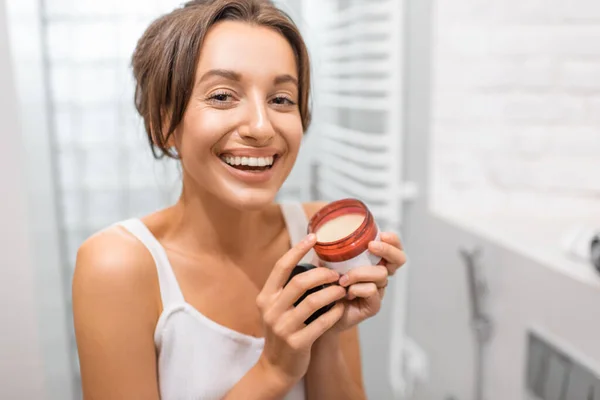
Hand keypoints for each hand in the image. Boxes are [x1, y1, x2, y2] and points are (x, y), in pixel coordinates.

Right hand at [255, 234, 346, 388]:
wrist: (276, 367)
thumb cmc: (283, 330)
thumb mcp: (277, 307)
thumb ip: (288, 287)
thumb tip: (309, 258)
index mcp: (265, 297)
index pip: (281, 267)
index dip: (297, 250)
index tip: (314, 237)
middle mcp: (271, 310)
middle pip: (299, 282)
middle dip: (322, 274)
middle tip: (337, 273)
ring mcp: (283, 328)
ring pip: (313, 301)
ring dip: (332, 292)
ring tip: (343, 289)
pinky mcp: (297, 343)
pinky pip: (321, 322)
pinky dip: (334, 312)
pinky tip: (341, 308)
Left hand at [328, 232, 405, 333]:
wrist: (320, 312)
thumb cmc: (325, 284)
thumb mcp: (326, 261)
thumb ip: (328, 248)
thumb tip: (320, 233)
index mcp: (372, 262)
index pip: (393, 247)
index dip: (393, 240)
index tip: (382, 234)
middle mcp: (379, 275)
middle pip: (398, 260)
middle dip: (387, 250)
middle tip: (371, 246)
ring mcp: (378, 290)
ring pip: (381, 274)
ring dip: (360, 273)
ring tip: (342, 279)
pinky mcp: (374, 305)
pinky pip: (372, 291)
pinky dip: (358, 288)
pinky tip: (346, 292)